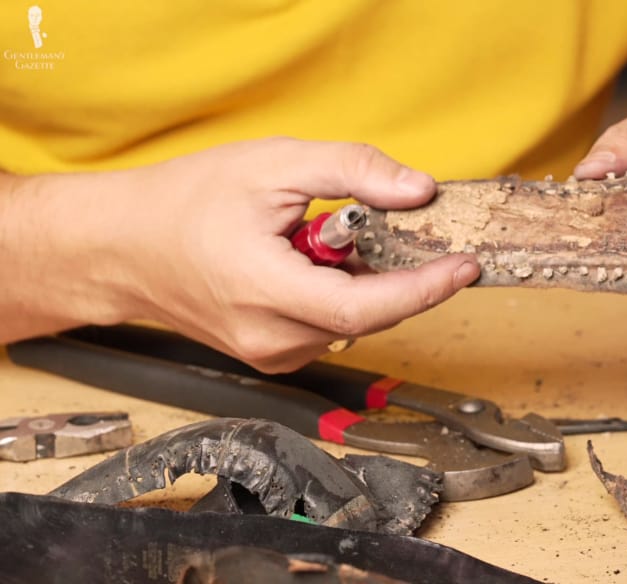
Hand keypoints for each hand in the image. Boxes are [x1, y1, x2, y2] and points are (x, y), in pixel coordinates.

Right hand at [49, 139, 478, 371]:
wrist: (122, 248)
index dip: (425, 289)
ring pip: (354, 321)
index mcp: (265, 291)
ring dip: (364, 281)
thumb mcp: (273, 165)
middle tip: (399, 230)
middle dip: (398, 273)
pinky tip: (311, 264)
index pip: (368, 306)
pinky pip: (331, 326)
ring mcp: (270, 354)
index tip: (464, 267)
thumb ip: (352, 171)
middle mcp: (270, 338)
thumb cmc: (183, 204)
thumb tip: (417, 191)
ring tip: (323, 240)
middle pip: (370, 314)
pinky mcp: (271, 356)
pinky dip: (341, 295)